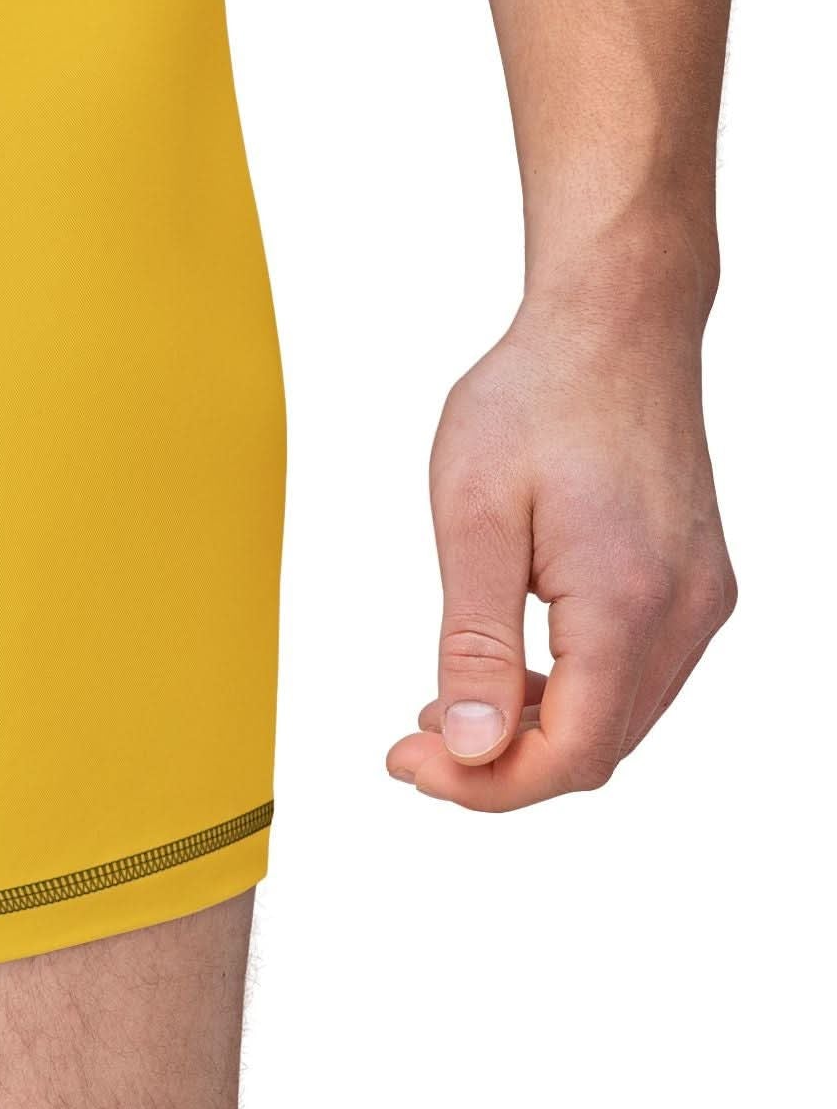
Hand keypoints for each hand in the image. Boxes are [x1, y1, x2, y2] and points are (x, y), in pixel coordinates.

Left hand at [386, 291, 734, 807]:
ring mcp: (699, 599)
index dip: (486, 784)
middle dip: (501, 764)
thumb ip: (472, 640)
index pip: (572, 755)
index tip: (408, 763)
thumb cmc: (533, 399)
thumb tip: (468, 746)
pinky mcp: (695, 582)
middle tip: (413, 744)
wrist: (612, 325)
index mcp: (627, 602)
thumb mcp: (472, 517)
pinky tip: (506, 669)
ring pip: (619, 717)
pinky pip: (636, 673)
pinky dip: (569, 690)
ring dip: (533, 730)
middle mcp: (684, 613)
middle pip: (598, 749)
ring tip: (445, 706)